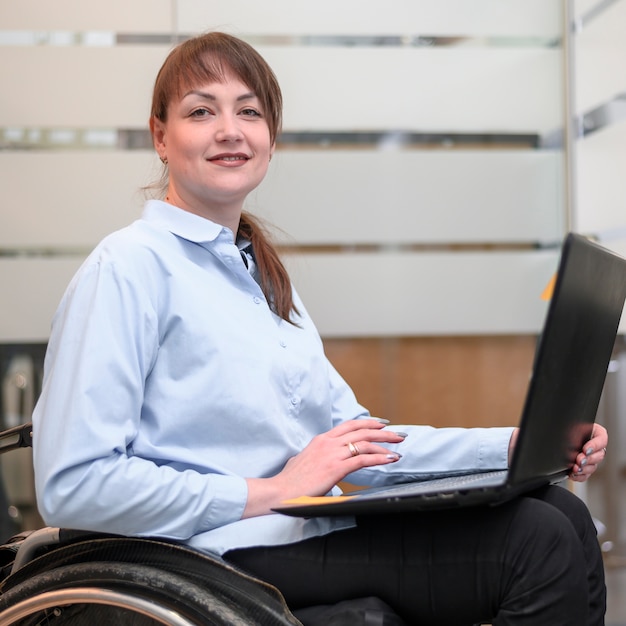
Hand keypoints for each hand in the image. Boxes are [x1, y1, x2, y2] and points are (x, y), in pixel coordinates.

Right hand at [243, 419, 403, 516]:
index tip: (381, 424)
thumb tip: (314, 461)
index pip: (349, 425)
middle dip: (382, 432)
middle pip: (361, 430)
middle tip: (397, 434)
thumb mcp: (301, 461)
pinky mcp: (336, 467)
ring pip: (365, 443)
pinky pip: (363, 459)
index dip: (367, 423)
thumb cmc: (290, 481)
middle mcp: (328, 442)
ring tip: (398, 447)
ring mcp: (332, 454)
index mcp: (321, 440)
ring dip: (385, 444)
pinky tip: (390, 459)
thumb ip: (311, 457)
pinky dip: (380, 458)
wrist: (281, 491)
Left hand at [569, 423, 607, 481]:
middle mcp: (594, 447)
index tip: (585, 449)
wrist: (554, 436)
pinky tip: (572, 474)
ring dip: (584, 469)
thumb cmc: (564, 428)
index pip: (602, 439)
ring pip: (593, 466)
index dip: (595, 446)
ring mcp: (590, 458)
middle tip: (579, 460)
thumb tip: (570, 436)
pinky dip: (579, 476)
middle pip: (599, 455)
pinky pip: (585, 475)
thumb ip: (574, 430)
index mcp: (595, 433)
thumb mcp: (570, 426)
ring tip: (575, 468)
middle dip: (589, 459)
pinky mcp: (583, 468)